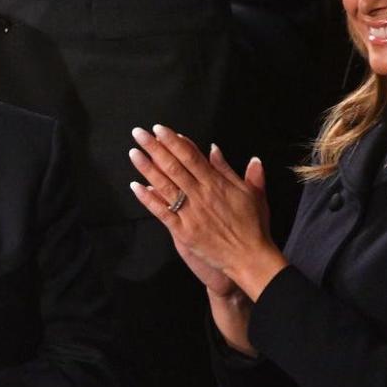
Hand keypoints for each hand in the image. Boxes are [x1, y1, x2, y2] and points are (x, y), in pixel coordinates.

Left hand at [129, 126, 285, 300]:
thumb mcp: (251, 193)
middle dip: (154, 148)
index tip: (159, 129)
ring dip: (147, 168)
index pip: (191, 156)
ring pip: (165, 186)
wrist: (250, 257)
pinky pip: (162, 212)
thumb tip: (216, 148)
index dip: (173, 141)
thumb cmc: (253, 225)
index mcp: (216, 183)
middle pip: (174, 166)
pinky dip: (149, 199)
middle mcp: (201, 195)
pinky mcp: (183, 231)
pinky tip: (136, 187)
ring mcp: (191, 213)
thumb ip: (232, 170)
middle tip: (138, 133)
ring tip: (134, 153)